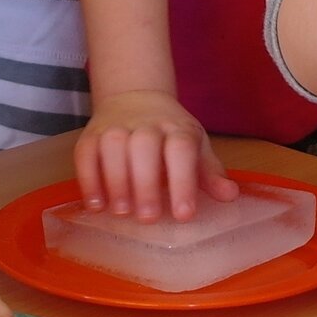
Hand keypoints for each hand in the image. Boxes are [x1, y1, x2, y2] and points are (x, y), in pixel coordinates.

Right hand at [74, 89, 238, 220]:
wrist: (136, 97)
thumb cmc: (170, 133)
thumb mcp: (195, 146)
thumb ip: (209, 173)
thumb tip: (230, 195)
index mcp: (177, 128)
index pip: (181, 149)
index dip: (183, 181)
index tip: (184, 215)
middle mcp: (147, 124)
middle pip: (144, 146)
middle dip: (146, 184)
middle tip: (149, 218)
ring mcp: (117, 126)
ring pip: (113, 146)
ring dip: (115, 180)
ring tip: (122, 212)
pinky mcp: (92, 134)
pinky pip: (85, 153)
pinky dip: (88, 178)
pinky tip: (95, 205)